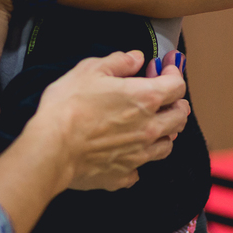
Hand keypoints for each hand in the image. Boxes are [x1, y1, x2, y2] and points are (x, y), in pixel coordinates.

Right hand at [35, 50, 189, 190]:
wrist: (52, 147)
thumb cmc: (69, 105)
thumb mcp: (90, 70)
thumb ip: (119, 62)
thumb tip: (136, 58)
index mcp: (145, 98)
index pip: (177, 85)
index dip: (174, 73)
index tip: (166, 67)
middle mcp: (150, 128)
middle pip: (180, 117)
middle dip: (177, 103)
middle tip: (165, 96)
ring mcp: (139, 155)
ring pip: (167, 145)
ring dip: (165, 132)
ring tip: (152, 124)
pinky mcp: (123, 175)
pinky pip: (140, 169)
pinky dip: (138, 159)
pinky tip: (127, 152)